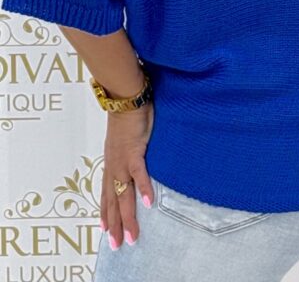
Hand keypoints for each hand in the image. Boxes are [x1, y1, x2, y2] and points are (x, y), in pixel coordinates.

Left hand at [101, 102, 154, 248]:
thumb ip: (130, 152)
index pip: (107, 193)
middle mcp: (114, 166)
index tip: (106, 230)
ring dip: (128, 217)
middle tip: (118, 244)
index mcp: (112, 162)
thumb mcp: (127, 139)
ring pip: (123, 194)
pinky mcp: (134, 152)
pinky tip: (149, 204)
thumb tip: (136, 159)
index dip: (106, 213)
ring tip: (132, 235)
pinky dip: (143, 189)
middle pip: (113, 201)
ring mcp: (123, 160)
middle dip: (115, 225)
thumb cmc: (129, 115)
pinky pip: (139, 174)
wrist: (126, 98)